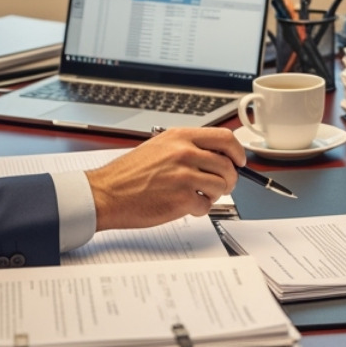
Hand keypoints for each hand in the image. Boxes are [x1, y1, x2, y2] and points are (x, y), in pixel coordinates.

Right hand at [88, 127, 244, 229]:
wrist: (106, 193)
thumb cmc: (128, 174)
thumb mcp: (159, 147)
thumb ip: (188, 147)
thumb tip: (216, 154)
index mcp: (180, 137)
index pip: (225, 138)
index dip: (238, 152)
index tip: (240, 161)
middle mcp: (185, 153)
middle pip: (228, 165)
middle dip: (229, 179)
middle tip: (221, 185)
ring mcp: (184, 176)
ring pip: (221, 186)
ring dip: (214, 194)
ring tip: (196, 195)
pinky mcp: (182, 199)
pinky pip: (207, 205)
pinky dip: (199, 209)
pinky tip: (184, 205)